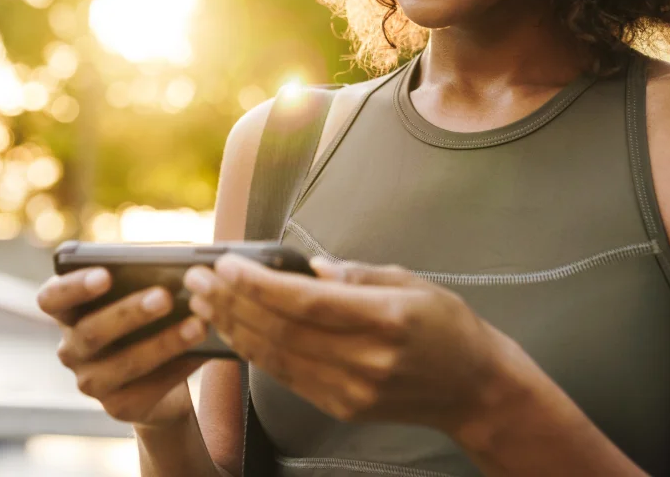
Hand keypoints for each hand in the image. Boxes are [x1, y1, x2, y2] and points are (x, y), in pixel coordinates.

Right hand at [37, 268, 208, 430]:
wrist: (158, 373)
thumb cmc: (146, 316)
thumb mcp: (140, 292)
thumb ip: (145, 276)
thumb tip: (175, 262)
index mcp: (68, 311)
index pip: (51, 297)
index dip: (74, 286)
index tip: (105, 274)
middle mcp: (71, 348)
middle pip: (91, 332)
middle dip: (130, 313)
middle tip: (165, 296)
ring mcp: (90, 381)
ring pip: (123, 364)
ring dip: (163, 343)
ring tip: (197, 325)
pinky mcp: (118, 406)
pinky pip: (148, 388)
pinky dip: (178, 367)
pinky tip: (201, 351)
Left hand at [182, 255, 508, 430]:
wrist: (472, 388)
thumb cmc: (446, 325)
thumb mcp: (412, 282)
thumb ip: (357, 274)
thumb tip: (309, 266)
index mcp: (386, 320)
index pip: (307, 303)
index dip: (259, 284)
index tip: (225, 264)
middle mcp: (367, 361)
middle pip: (283, 331)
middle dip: (233, 303)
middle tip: (197, 278)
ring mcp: (353, 390)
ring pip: (278, 358)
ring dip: (234, 328)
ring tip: (203, 302)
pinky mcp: (343, 406)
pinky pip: (288, 378)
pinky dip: (255, 353)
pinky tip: (233, 330)